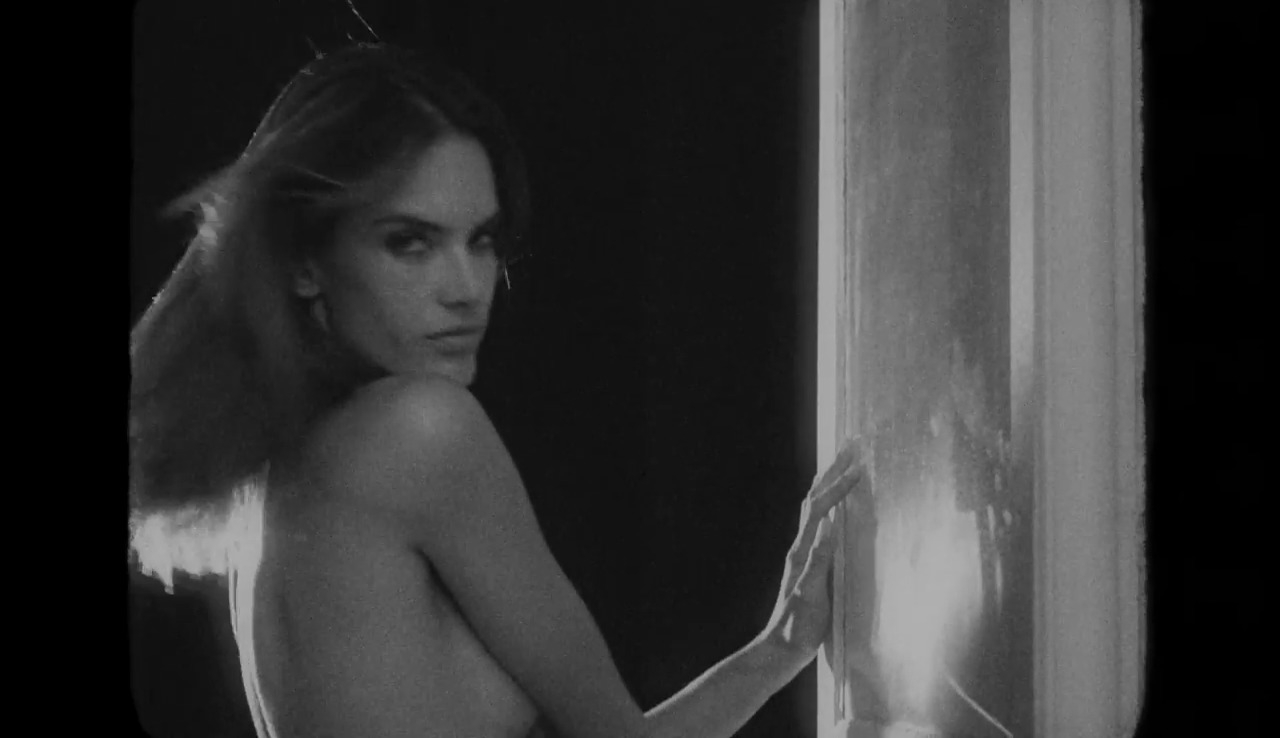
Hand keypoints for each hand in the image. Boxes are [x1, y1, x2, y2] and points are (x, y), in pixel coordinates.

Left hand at [762, 440, 870, 668]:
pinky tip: (841, 510)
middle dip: (832, 472)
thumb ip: (819, 561)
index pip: (820, 508)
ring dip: (831, 485)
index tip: (859, 467)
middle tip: (850, 447)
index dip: (838, 486)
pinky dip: (833, 508)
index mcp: (802, 551)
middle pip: (815, 500)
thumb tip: (828, 524)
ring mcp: (805, 556)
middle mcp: (802, 547)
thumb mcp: (810, 595)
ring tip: (845, 466)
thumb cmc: (797, 626)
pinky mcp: (812, 566)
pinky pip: (823, 527)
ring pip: (817, 510)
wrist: (781, 649)